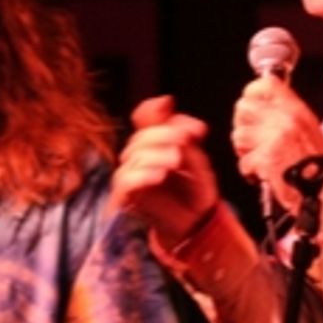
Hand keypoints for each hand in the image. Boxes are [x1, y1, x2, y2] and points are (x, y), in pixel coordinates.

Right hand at [112, 95, 218, 247]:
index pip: (144, 115)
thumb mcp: (196, 155)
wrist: (197, 221)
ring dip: (158, 155)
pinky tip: (160, 176)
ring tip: (176, 163)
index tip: (180, 119)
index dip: (157, 111)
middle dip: (165, 135)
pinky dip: (143, 175)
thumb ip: (181, 131)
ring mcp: (129, 174)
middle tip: (186, 143)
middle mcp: (137, 154)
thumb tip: (166, 100)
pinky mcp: (126, 195)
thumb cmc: (196, 188)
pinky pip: (127, 180)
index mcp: (153, 140)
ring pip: (136, 155)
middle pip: (142, 135)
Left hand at [231, 76, 322, 213]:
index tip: (250, 104)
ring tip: (260, 158)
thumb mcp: (307, 127)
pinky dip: (250, 171)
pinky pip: (244, 162)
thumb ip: (285, 114)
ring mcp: (275, 137)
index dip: (251, 94)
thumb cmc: (317, 162)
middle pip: (242, 108)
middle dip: (243, 125)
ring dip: (245, 151)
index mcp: (295, 109)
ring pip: (238, 135)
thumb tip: (261, 106)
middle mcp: (285, 118)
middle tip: (252, 139)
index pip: (264, 85)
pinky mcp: (266, 158)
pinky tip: (263, 174)